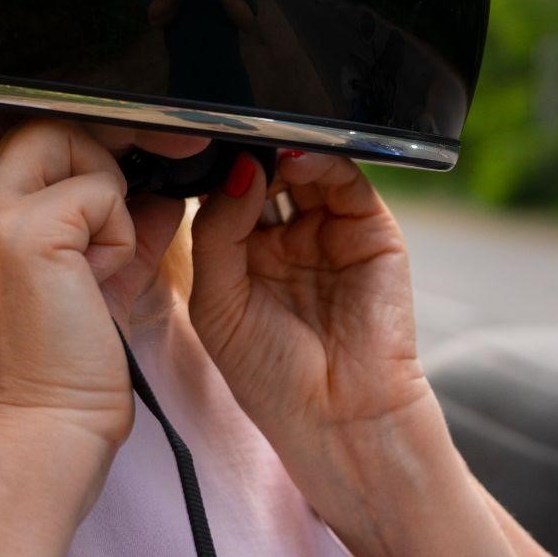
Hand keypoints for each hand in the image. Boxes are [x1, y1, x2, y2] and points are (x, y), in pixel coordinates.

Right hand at [0, 119, 188, 452]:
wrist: (43, 438)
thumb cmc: (65, 379)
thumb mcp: (95, 284)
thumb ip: (120, 229)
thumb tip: (158, 188)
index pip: (27, 150)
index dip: (83, 161)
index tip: (122, 192)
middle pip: (43, 130)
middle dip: (97, 166)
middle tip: (115, 233)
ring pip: (70, 147)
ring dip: (107, 205)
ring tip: (98, 272)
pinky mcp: (21, 233)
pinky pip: (99, 191)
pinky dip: (118, 234)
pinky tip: (101, 285)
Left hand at [186, 150, 433, 511]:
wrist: (340, 417)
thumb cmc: (274, 377)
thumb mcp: (217, 303)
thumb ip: (216, 233)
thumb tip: (238, 169)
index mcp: (243, 259)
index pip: (223, 196)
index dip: (208, 172)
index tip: (187, 150)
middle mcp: (286, 239)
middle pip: (263, 174)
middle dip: (244, 154)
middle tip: (225, 139)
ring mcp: (329, 231)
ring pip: (304, 169)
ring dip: (280, 152)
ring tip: (259, 148)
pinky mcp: (371, 230)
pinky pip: (347, 181)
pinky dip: (322, 161)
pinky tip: (294, 161)